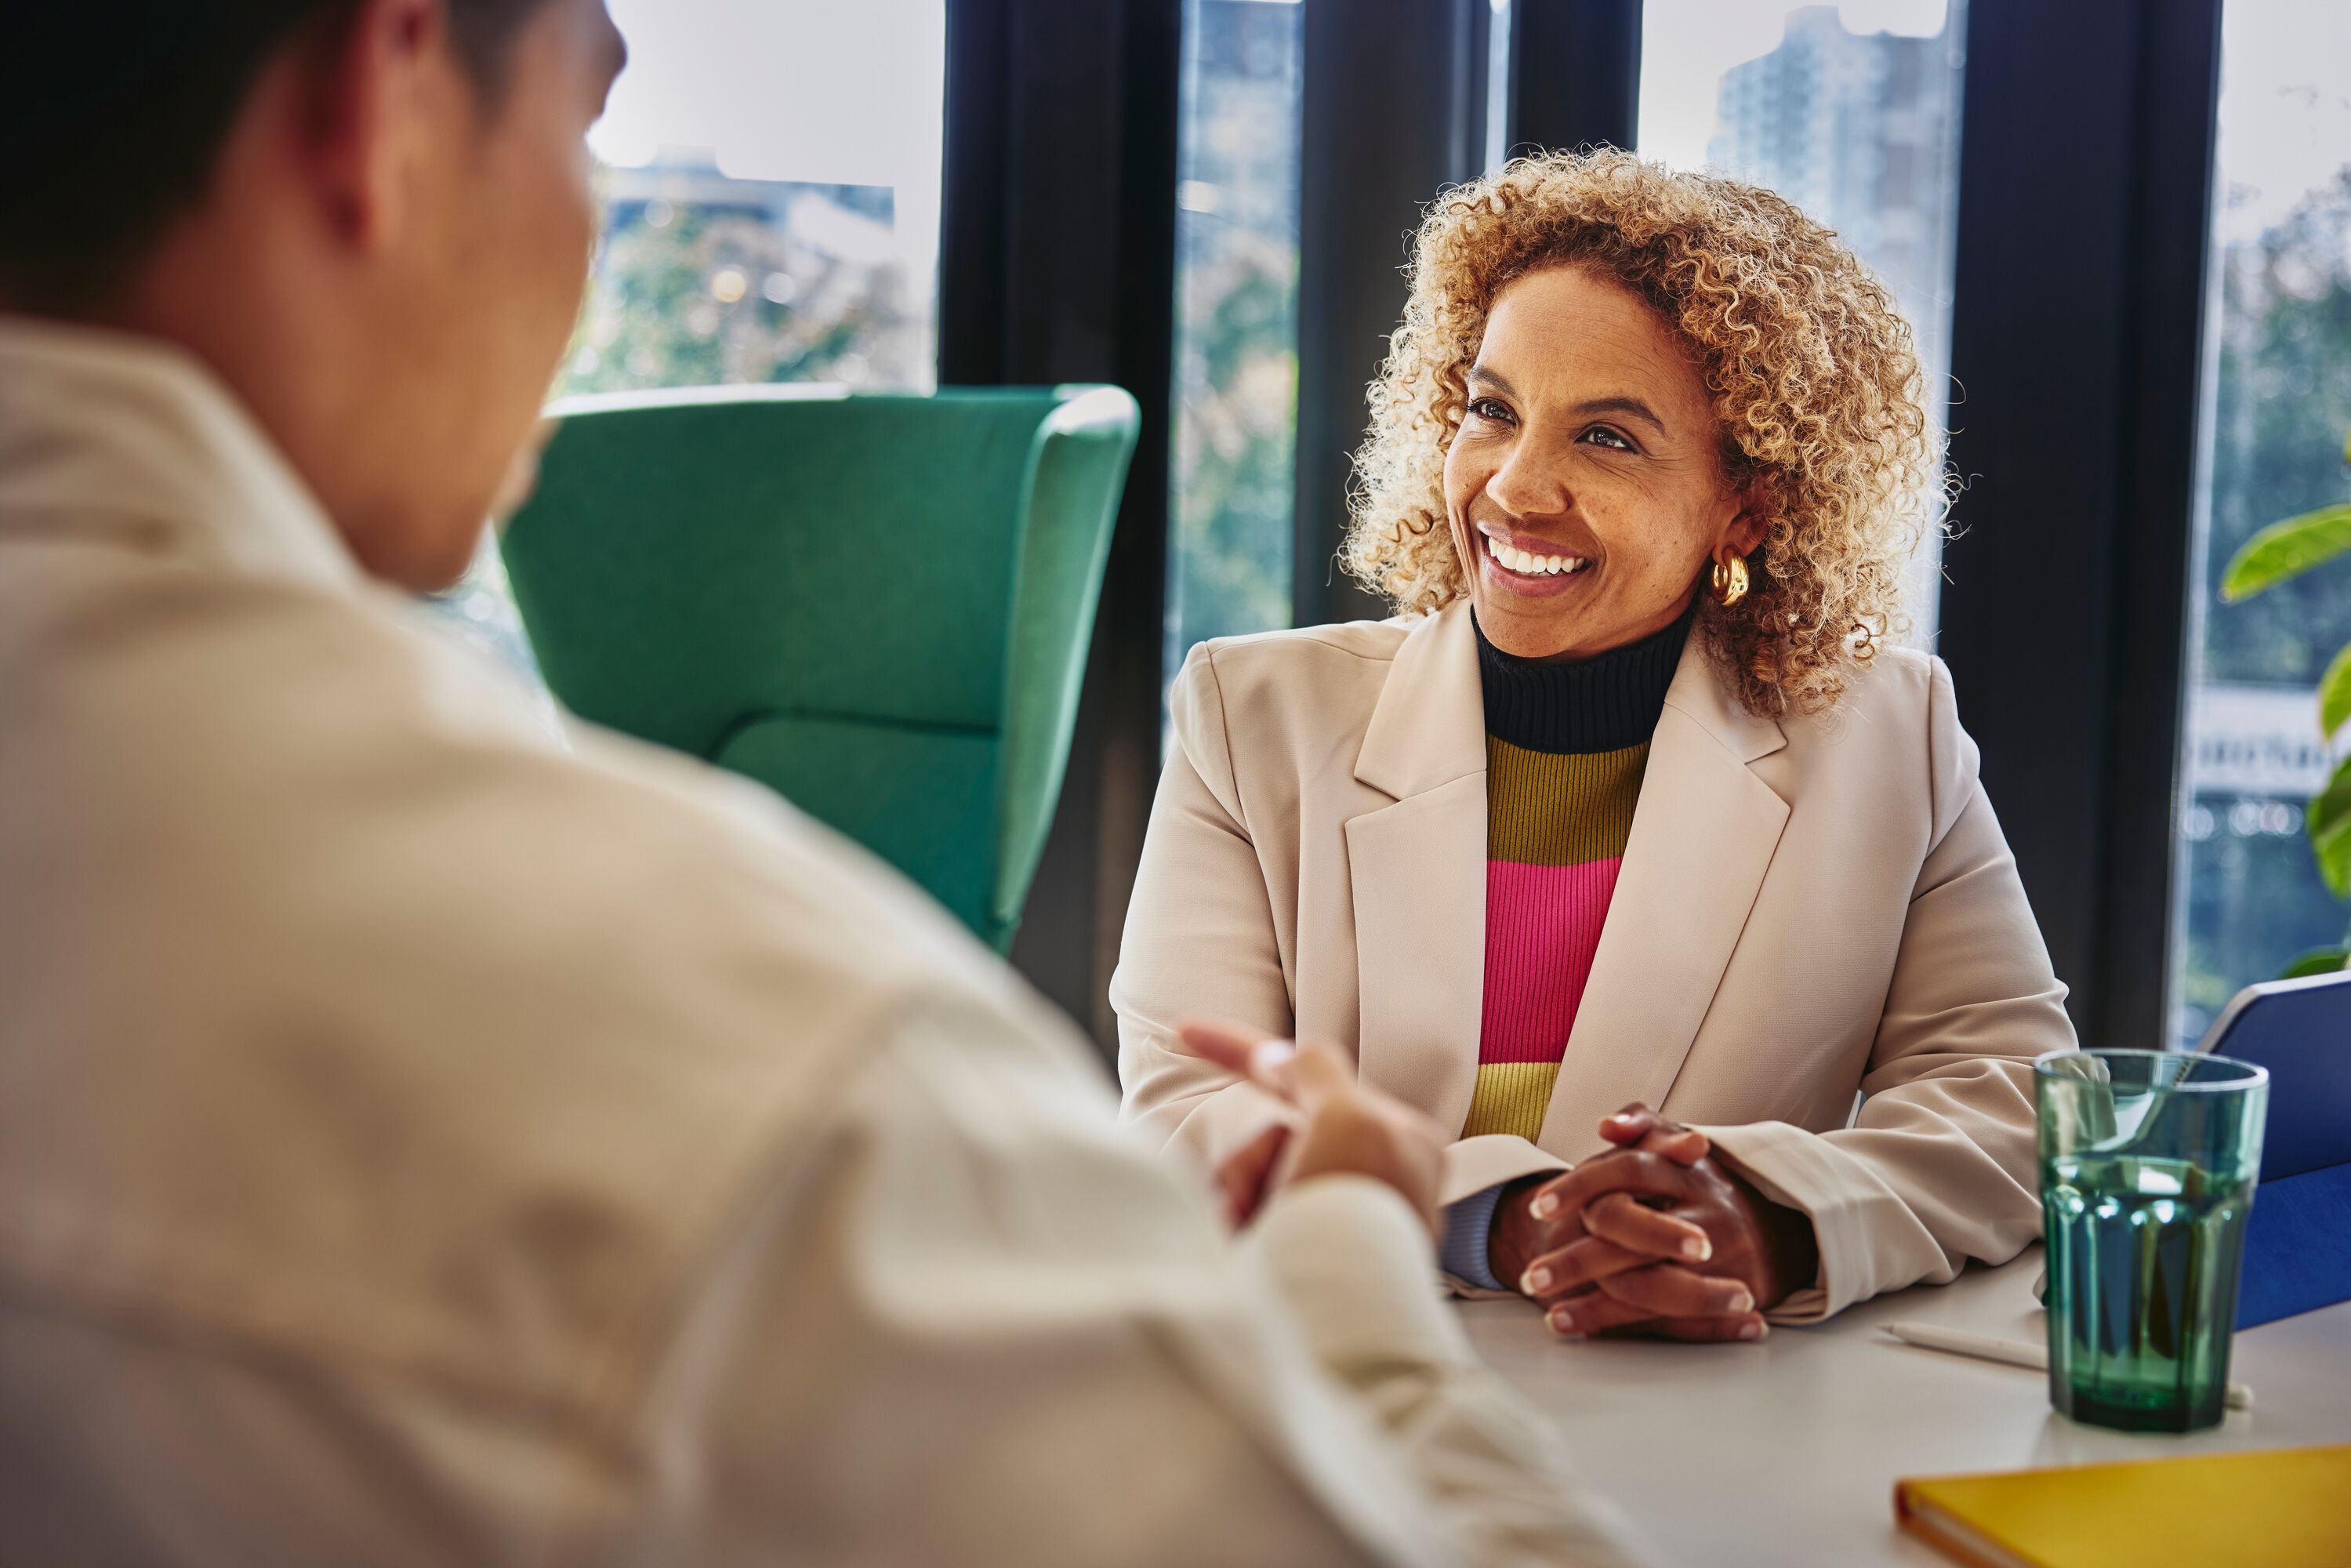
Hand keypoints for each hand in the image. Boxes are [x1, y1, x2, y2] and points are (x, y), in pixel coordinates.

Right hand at [1185, 1020, 1444, 1235]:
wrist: (1347, 1335)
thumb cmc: (1361, 1224)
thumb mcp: (1349, 1122)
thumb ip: (1316, 1072)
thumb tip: (1285, 1057)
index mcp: (1393, 1139)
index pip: (1308, 1077)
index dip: (1239, 1049)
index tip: (1184, 1030)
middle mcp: (1368, 1175)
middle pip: (1271, 1138)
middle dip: (1243, 1168)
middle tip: (1245, 1207)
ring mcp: (1336, 1219)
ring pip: (1252, 1181)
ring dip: (1236, 1203)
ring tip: (1252, 1243)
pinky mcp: (1305, 1258)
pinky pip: (1245, 1221)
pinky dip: (1235, 1233)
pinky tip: (1245, 1256)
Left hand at [1493, 1104, 1818, 1341]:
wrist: (1778, 1233)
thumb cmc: (1706, 1188)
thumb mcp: (1681, 1146)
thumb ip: (1643, 1124)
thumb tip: (1607, 1126)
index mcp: (1686, 1170)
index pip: (1628, 1169)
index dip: (1581, 1186)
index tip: (1537, 1207)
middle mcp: (1704, 1211)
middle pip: (1634, 1233)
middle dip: (1578, 1260)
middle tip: (1533, 1275)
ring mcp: (1719, 1258)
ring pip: (1650, 1284)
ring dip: (1594, 1304)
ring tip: (1549, 1309)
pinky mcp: (1727, 1297)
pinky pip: (1669, 1319)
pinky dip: (1624, 1326)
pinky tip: (1581, 1327)